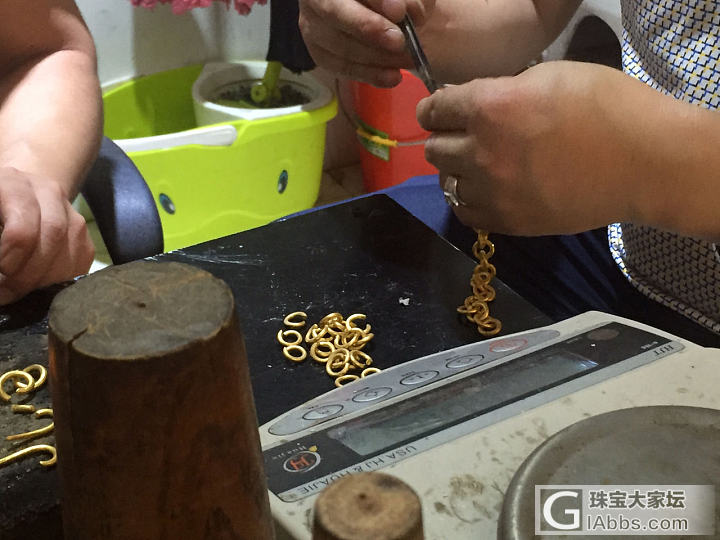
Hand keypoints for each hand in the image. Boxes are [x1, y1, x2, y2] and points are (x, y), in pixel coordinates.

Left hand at [0, 167, 93, 303]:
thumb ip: (0, 237)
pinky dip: (60, 280)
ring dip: (44, 281)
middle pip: (51, 240)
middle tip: (7, 293)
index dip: (10, 261)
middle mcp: (48, 193)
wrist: (18, 193)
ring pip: (70, 253)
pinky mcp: (84, 233)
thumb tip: (0, 273)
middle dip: (27, 276)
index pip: (22, 231)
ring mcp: (71, 213)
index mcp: (14, 184)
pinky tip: (39, 285)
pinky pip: (80, 262)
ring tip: (21, 291)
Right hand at [299, 0, 433, 86]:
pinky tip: (392, 77)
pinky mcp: (319, 53)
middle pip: (336, 14)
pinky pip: (341, 67)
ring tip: (408, 60)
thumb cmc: (387, 0)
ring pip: (340, 46)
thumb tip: (405, 11)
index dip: (376, 0)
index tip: (399, 12)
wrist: (372, 12)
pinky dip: (369, 74)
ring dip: (377, 58)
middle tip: (401, 42)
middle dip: (371, 30)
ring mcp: (312, 27)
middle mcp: (314, 1)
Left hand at [418, 61, 647, 235]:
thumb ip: (501, 89)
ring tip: (481, 166)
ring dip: (458, 172)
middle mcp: (481, 153)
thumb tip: (472, 103)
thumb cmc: (605, 106)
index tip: (439, 111)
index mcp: (489, 108)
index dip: (434, 109)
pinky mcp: (508, 223)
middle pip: (433, 149)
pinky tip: (487, 191)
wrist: (645, 162)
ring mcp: (493, 192)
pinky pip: (466, 213)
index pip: (433, 111)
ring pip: (446, 183)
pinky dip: (470, 201)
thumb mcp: (548, 77)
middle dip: (445, 138)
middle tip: (464, 136)